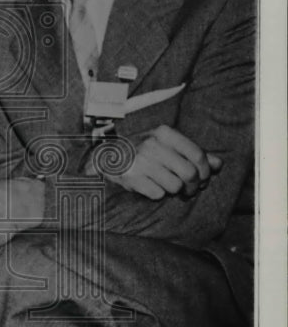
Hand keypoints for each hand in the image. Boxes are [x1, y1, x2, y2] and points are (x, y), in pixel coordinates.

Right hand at [103, 125, 221, 200]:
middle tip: (190, 189)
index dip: (205, 171)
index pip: (197, 155)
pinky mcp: (131, 178)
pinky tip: (153, 187)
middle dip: (194, 186)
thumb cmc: (145, 151)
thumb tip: (217, 164)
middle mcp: (152, 145)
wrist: (108, 157)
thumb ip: (194, 154)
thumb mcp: (168, 146)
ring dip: (176, 191)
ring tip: (171, 188)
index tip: (203, 178)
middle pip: (189, 173)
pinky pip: (158, 194)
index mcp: (164, 133)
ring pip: (175, 186)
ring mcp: (140, 162)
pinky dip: (159, 194)